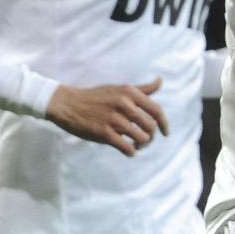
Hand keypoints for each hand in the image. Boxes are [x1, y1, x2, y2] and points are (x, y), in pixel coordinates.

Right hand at [45, 78, 168, 156]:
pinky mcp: (103, 133)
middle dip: (152, 137)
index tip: (165, 133)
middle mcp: (124, 104)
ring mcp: (114, 119)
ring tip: (137, 145)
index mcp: (130, 93)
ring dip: (142, 145)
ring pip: (141, 138)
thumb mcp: (119, 89)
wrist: (68, 104)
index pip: (157, 110)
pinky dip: (131, 152)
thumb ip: (142, 89)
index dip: (164, 124)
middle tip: (147, 141)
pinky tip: (129, 151)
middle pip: (151, 126)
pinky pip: (126, 147)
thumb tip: (160, 81)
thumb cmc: (96, 96)